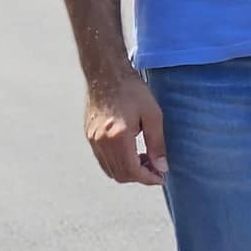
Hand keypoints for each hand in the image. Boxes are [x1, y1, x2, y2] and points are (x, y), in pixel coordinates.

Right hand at [85, 70, 166, 184]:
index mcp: (118, 136)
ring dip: (128, 171)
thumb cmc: (131, 89)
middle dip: (139, 177)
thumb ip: (157, 144)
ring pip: (110, 170)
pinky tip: (129, 150)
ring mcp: (92, 139)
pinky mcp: (89, 135)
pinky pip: (102, 159)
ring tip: (143, 158)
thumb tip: (162, 168)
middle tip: (155, 167)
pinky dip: (117, 162)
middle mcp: (101, 141)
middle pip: (120, 175)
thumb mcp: (152, 114)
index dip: (148, 179)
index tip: (160, 176)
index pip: (132, 171)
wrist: (106, 72)